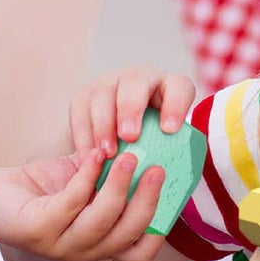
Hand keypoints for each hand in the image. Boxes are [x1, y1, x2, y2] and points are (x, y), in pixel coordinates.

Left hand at [0, 145, 170, 260]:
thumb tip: (151, 145)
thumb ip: (115, 172)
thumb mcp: (86, 180)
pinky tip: (94, 154)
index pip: (140, 252)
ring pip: (103, 220)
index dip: (162, 228)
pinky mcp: (38, 231)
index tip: (174, 191)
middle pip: (129, 233)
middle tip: (158, 166)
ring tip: (129, 156)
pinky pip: (72, 202)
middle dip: (147, 200)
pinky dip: (87, 176)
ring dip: (119, 186)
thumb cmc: (42, 187)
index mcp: (99, 244)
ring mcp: (60, 245)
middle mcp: (83, 252)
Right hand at [70, 67, 197, 157]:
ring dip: (104, 126)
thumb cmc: (153, 145)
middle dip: (131, 109)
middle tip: (130, 137)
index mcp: (170, 88)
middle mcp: (139, 79)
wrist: (118, 136)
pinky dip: (84, 136)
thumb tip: (174, 180)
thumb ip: (172, 154)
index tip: (169, 130)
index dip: (175, 105)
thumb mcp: (168, 144)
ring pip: (103, 95)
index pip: (178, 87)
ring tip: (107, 154)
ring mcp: (109, 84)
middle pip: (134, 82)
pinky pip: (80, 112)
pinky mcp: (84, 97)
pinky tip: (88, 157)